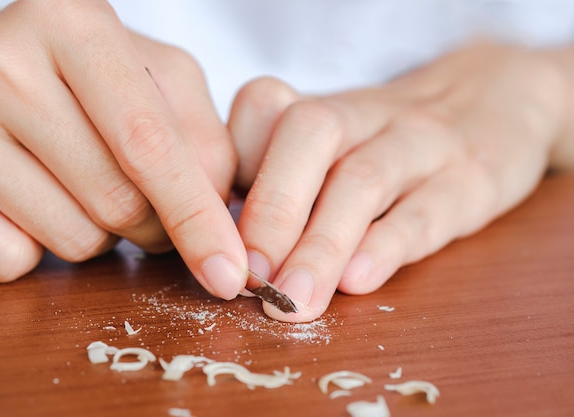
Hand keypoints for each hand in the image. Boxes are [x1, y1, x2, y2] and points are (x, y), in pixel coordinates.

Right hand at [0, 0, 246, 298]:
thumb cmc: (77, 77)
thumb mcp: (153, 78)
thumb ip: (202, 138)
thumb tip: (221, 218)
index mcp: (72, 23)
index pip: (152, 145)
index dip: (199, 219)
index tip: (230, 274)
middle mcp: (2, 65)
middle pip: (120, 203)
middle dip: (151, 223)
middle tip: (137, 195)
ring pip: (74, 241)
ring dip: (97, 233)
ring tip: (73, 183)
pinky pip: (12, 261)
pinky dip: (35, 250)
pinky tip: (22, 202)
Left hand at [229, 42, 566, 321]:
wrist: (492, 101)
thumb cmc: (384, 144)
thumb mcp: (334, 146)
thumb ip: (280, 183)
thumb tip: (226, 246)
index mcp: (321, 105)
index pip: (263, 107)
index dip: (229, 165)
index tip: (212, 230)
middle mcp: (365, 115)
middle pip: (311, 136)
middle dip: (273, 210)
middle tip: (250, 277)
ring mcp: (421, 141)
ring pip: (365, 179)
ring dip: (322, 245)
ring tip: (296, 299)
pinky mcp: (471, 179)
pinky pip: (427, 209)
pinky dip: (387, 246)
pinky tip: (359, 281)